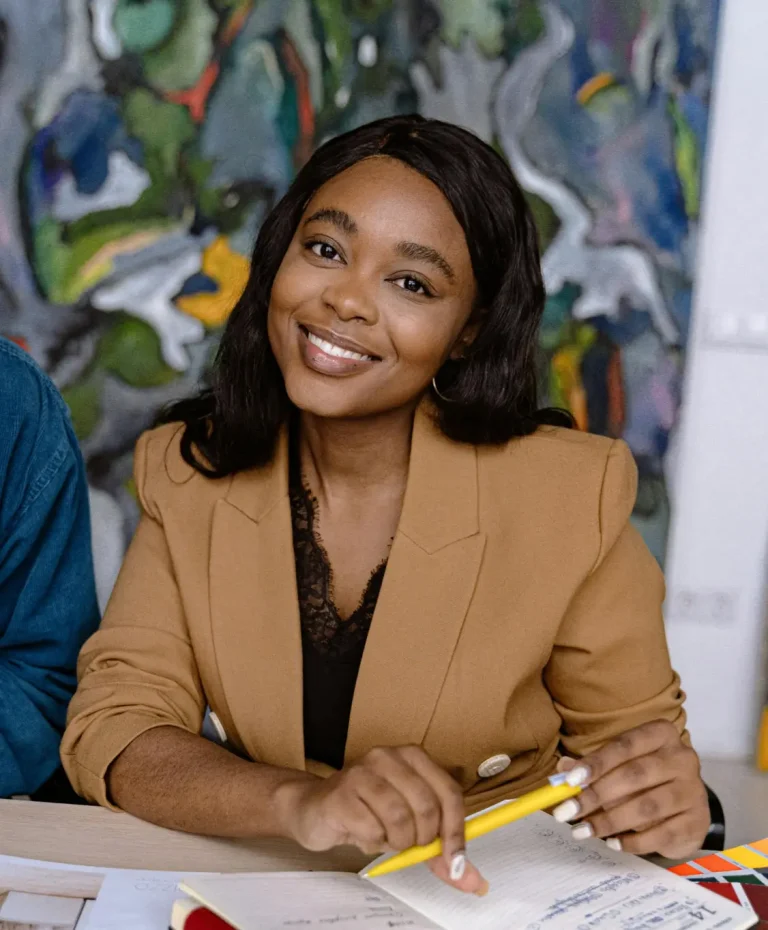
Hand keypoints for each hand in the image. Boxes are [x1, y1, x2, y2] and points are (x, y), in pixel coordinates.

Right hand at [274, 745, 487, 893]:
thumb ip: (439, 851)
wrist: (313, 808)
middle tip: (407, 843)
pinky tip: (362, 833)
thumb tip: (471, 880)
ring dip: (396, 841)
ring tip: (384, 837)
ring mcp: (361, 771)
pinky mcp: (340, 793)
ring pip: (400, 818)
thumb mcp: (408, 827)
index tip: (455, 860)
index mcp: (412, 757)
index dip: (456, 831)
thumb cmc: (366, 812)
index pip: (449, 792)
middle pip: (427, 807)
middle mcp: (388, 757)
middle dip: (422, 839)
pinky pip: (371, 829)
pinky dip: (372, 842)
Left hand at [551, 721, 709, 858]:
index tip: (570, 780)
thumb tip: (562, 771)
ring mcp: (693, 790)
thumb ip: (591, 767)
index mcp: (661, 734)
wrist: (686, 806)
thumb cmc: (646, 779)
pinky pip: (661, 834)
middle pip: (635, 775)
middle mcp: (682, 758)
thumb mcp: (619, 765)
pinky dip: (632, 841)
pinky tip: (612, 842)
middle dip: (597, 795)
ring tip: (583, 830)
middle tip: (569, 812)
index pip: (624, 746)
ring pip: (647, 806)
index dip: (596, 763)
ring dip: (610, 821)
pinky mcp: (697, 822)